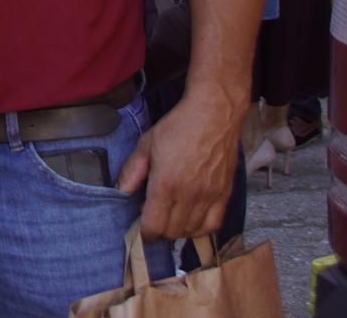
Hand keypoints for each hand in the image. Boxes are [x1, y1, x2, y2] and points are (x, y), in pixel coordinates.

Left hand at [117, 83, 241, 239]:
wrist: (214, 115)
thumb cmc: (179, 126)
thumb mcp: (146, 144)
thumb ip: (132, 171)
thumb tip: (122, 192)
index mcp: (166, 184)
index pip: (154, 226)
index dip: (145, 232)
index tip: (142, 226)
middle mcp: (189, 195)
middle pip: (172, 232)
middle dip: (160, 230)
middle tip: (155, 217)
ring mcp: (209, 197)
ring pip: (192, 231)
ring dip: (179, 230)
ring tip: (172, 217)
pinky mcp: (225, 194)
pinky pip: (214, 225)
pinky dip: (201, 229)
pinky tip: (192, 220)